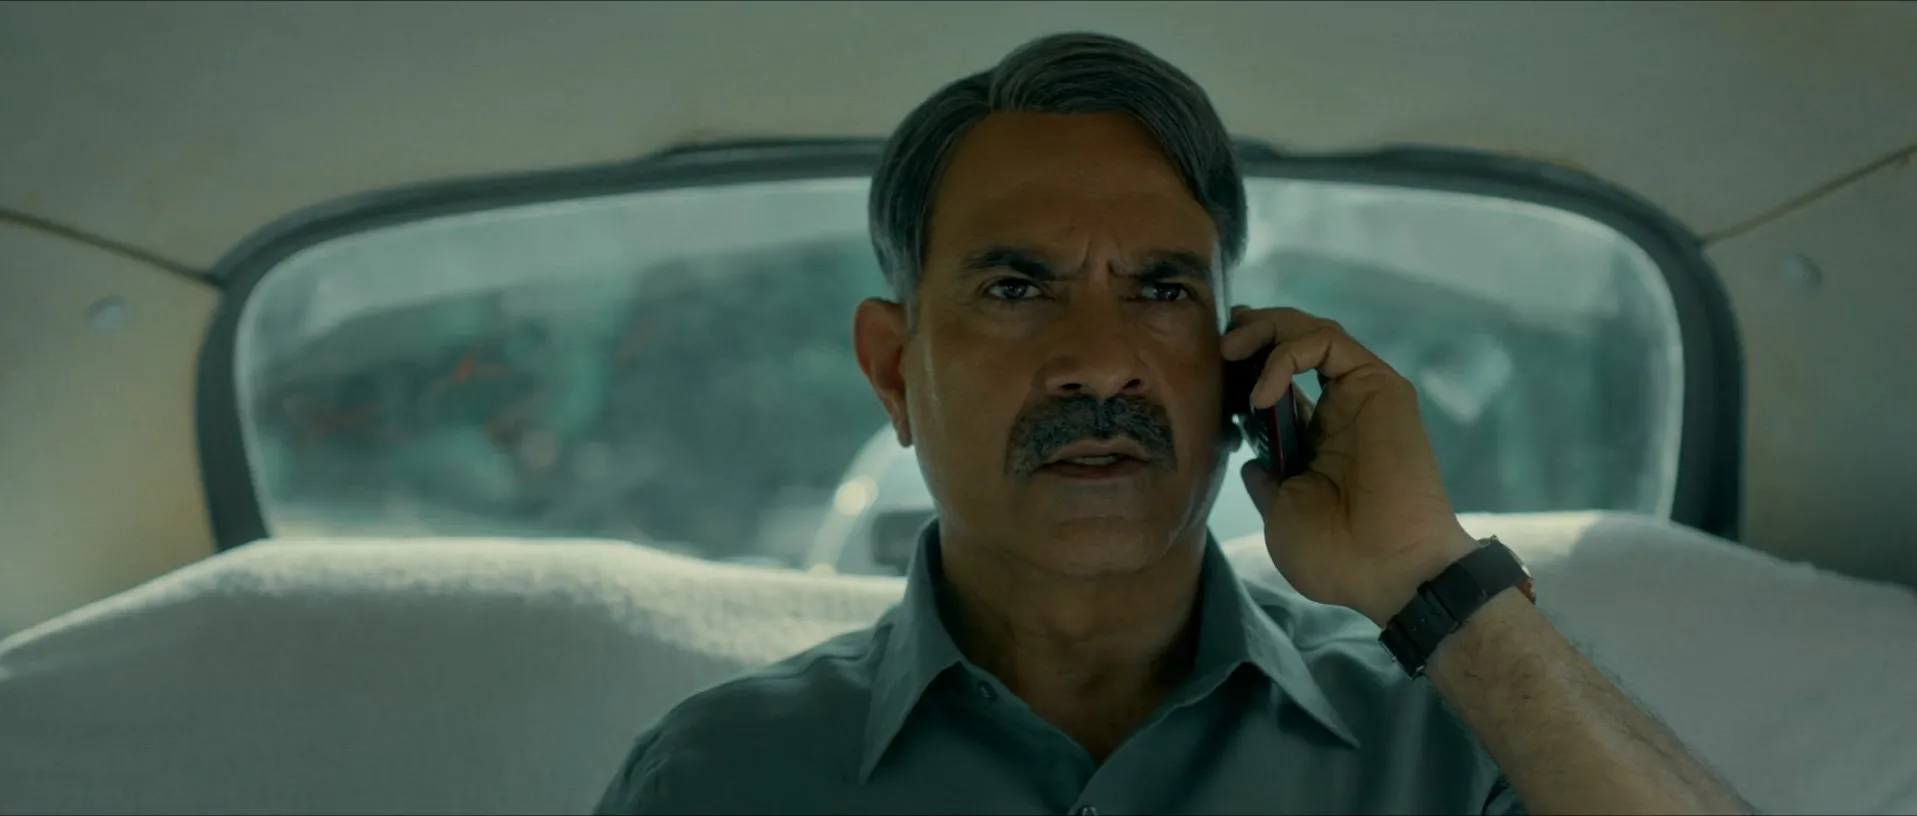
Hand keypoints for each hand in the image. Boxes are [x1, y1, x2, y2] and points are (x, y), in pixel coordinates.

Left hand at [1222, 306, 1477, 625]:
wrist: (1390, 571)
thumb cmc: (1337, 557)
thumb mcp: (1281, 515)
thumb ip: (1267, 482)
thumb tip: (1252, 462)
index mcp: (1315, 441)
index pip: (1278, 383)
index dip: (1244, 368)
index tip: (1210, 369)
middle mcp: (1338, 412)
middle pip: (1294, 345)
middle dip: (1252, 334)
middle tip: (1219, 345)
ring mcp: (1360, 396)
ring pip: (1312, 333)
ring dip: (1265, 331)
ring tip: (1230, 351)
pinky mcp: (1379, 386)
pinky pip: (1328, 345)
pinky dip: (1286, 355)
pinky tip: (1262, 393)